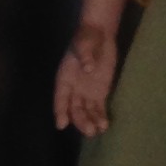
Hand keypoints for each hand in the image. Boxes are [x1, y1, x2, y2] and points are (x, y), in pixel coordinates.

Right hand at [54, 20, 119, 136]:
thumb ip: (85, 56)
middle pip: (74, 109)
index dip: (60, 111)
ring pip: (85, 112)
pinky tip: (104, 125)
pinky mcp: (99, 93)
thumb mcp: (84, 44)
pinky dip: (100, 117)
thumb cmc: (87, 37)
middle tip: (89, 130)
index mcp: (64, 77)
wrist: (101, 34)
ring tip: (97, 131)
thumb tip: (88, 68)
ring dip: (90, 122)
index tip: (62, 125)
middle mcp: (73, 89)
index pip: (60, 98)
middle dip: (80, 121)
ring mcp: (86, 92)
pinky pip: (98, 108)